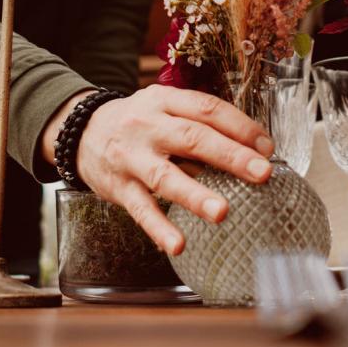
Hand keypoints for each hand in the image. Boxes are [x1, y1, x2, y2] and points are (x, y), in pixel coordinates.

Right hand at [44, 85, 273, 254]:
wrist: (81, 131)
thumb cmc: (138, 122)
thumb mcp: (164, 107)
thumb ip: (198, 122)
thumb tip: (250, 150)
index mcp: (164, 101)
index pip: (207, 108)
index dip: (240, 127)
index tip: (267, 148)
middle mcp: (147, 126)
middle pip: (192, 138)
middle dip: (230, 156)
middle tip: (263, 173)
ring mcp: (131, 157)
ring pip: (164, 176)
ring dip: (194, 195)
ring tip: (222, 212)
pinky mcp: (118, 187)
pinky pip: (140, 210)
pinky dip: (159, 228)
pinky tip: (178, 245)